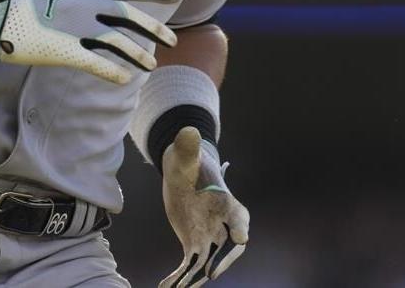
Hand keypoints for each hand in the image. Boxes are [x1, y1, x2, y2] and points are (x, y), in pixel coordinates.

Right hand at [0, 0, 178, 83]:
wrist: (0, 14)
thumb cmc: (31, 1)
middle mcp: (90, 5)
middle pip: (131, 17)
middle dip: (154, 29)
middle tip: (172, 41)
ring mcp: (79, 27)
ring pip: (119, 43)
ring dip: (138, 56)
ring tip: (152, 67)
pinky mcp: (67, 50)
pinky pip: (97, 63)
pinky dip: (113, 72)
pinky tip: (125, 80)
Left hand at [159, 127, 248, 286]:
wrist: (182, 172)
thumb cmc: (188, 161)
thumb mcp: (185, 155)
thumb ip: (187, 147)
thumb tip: (188, 131)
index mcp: (226, 202)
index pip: (239, 218)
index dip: (240, 228)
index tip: (240, 237)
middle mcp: (222, 223)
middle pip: (228, 248)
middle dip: (221, 262)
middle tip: (207, 273)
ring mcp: (209, 236)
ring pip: (207, 262)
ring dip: (195, 278)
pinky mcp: (194, 244)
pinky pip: (190, 265)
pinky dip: (180, 277)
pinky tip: (165, 286)